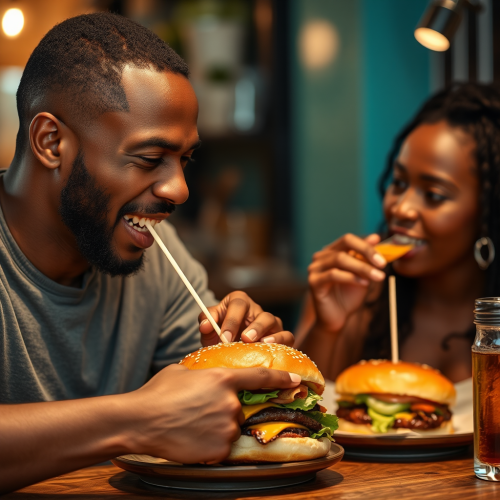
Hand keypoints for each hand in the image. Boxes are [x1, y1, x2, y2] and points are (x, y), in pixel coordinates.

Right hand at [125, 364, 301, 463]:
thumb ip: (204, 373)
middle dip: (226, 408)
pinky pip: (221, 446)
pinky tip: (191, 437)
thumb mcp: (183, 371)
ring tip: (191, 424)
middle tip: (201, 410)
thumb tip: (208, 376)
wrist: (140, 421)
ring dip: (217, 426)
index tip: (296, 381)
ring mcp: (226, 428)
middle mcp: (230, 403)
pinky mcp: (218, 450)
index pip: (261, 376)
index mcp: (223, 378)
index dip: (282, 378)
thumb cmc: (158, 392)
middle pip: (240, 408)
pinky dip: (210, 443)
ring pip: (230, 428)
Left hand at [198, 291, 293, 345]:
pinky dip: (281, 341)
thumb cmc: (218, 334)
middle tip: (244, 340)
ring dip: (269, 334)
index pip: (238, 304)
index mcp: (238, 301)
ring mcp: (270, 322)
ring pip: (274, 321)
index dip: (232, 320)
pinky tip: (269, 349)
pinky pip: (287, 335)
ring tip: (260, 344)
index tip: (224, 338)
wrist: (227, 348)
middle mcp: (256, 310)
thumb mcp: (209, 328)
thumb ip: (205, 322)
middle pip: (260, 313)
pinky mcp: (280, 335)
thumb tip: (205, 325)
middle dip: (254, 327)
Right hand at [308, 233, 386, 331]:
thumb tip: (375, 237)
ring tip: (378, 277)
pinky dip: (351, 278)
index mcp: (332, 251)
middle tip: (383, 264)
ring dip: (362, 267)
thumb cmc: (349, 295)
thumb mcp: (362, 274)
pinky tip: (364, 284)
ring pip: (340, 259)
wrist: (337, 318)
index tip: (384, 257)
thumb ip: (366, 257)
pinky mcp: (313, 282)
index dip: (367, 245)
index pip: (349, 239)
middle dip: (366, 252)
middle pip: (344, 244)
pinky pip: (333, 275)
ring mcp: (315, 268)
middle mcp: (321, 257)